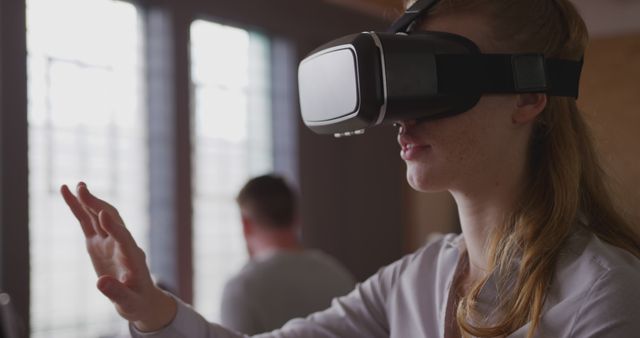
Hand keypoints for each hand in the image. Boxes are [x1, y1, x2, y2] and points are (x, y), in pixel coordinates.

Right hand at [60, 182, 175, 331]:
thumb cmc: (136, 300)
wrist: (139, 298)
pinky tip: (67, 194)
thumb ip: (117, 292)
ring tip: (75, 186)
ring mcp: (109, 241)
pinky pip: (87, 223)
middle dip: (97, 206)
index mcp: (132, 257)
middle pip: (111, 220)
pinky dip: (78, 209)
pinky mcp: (98, 243)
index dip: (113, 226)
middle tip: (83, 190)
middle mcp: (122, 244)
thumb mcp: (128, 302)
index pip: (123, 238)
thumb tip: (100, 283)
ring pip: (97, 217)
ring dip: (88, 201)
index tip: (103, 215)